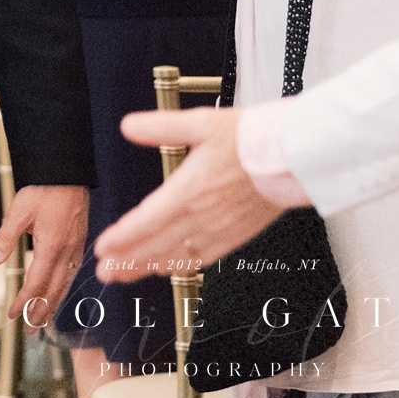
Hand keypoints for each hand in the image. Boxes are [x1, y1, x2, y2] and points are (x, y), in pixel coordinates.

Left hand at [0, 184, 87, 327]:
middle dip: (41, 312)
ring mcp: (76, 248)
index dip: (25, 302)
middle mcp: (67, 252)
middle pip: (54, 290)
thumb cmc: (44, 190)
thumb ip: (6, 238)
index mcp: (52, 247)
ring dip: (53, 304)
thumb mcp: (18, 212)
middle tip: (30, 331)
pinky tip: (58, 292)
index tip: (14, 315)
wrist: (68, 173)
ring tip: (44, 320)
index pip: (37, 283)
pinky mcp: (80, 242)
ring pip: (65, 284)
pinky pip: (72, 273)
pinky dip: (63, 288)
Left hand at [94, 109, 289, 283]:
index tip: (103, 249)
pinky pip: (204, 258)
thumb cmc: (252, 139)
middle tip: (104, 272)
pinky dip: (181, 266)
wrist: (295, 157)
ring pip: (179, 256)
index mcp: (191, 189)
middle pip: (158, 245)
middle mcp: (204, 215)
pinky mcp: (236, 234)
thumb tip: (128, 126)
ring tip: (125, 275)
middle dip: (128, 261)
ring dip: (149, 267)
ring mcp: (221, 229)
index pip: (149, 220)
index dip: (123, 238)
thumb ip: (161, 126)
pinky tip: (168, 269)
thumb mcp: (201, 122)